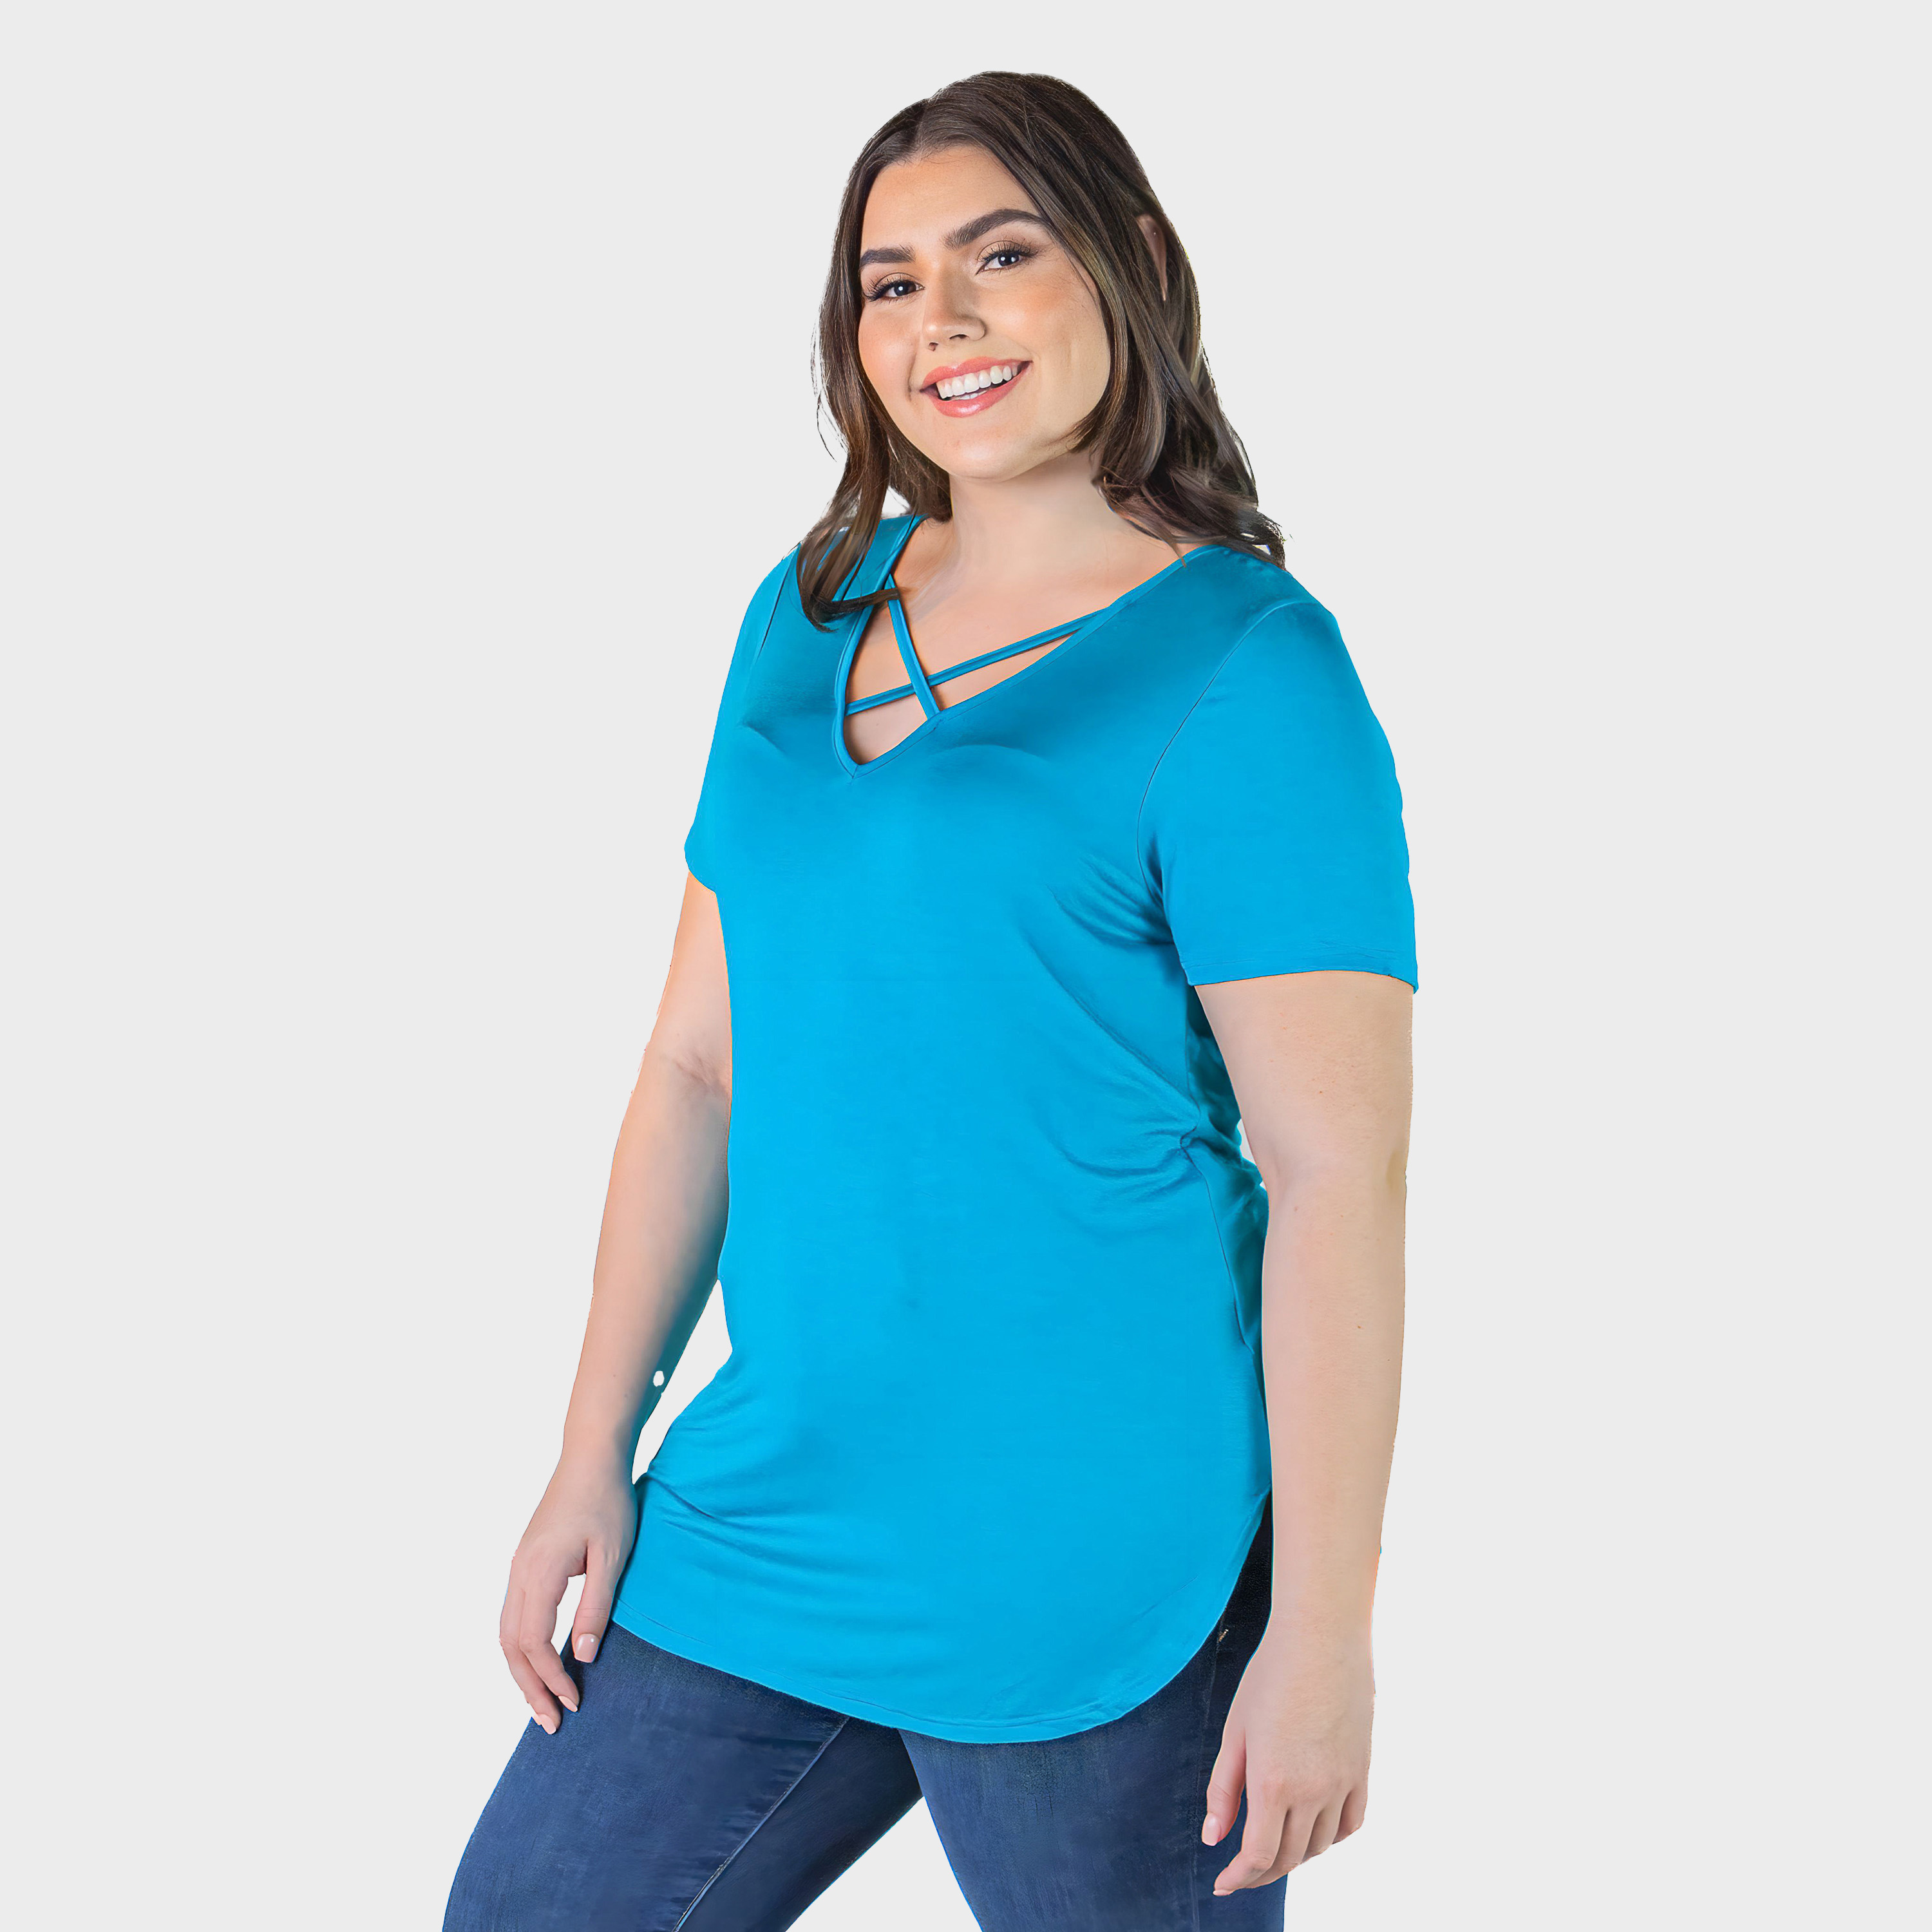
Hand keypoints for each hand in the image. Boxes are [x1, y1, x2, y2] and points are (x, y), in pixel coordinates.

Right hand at [498, 1453, 637, 1731]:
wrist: (591, 1456)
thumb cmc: (608, 1500)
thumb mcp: (612, 1555)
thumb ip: (596, 1606)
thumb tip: (583, 1658)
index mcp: (539, 1571)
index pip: (534, 1643)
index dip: (551, 1678)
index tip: (574, 1703)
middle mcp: (519, 1572)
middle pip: (511, 1645)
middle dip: (529, 1687)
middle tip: (550, 1724)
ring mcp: (518, 1566)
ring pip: (506, 1633)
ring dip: (523, 1670)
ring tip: (542, 1703)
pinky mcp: (525, 1561)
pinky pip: (513, 1615)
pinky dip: (522, 1646)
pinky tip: (540, 1662)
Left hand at [1202, 1624, 1372, 1893]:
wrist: (1322, 1637)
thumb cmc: (1270, 1676)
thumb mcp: (1235, 1731)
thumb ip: (1223, 1789)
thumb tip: (1213, 1838)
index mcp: (1273, 1783)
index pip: (1258, 1854)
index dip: (1239, 1877)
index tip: (1223, 1883)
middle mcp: (1312, 1791)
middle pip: (1289, 1856)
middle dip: (1262, 1871)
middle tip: (1242, 1871)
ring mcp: (1343, 1782)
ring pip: (1320, 1844)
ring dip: (1295, 1855)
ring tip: (1274, 1848)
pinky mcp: (1363, 1770)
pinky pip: (1351, 1823)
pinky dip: (1331, 1837)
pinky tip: (1314, 1831)